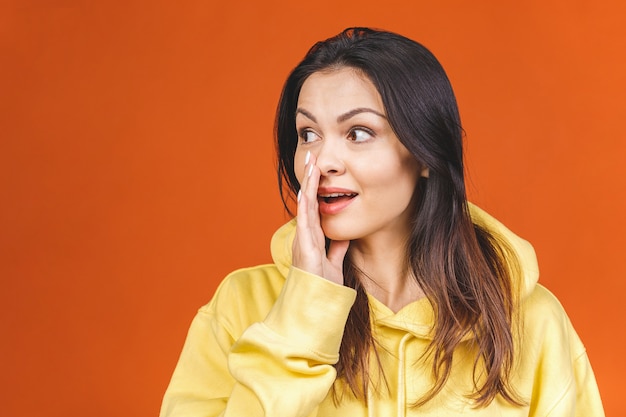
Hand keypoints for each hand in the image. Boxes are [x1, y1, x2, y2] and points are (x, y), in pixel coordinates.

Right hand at [292, 152, 349, 284]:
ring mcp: (303, 241)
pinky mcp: (305, 248)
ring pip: (305, 207)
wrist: (315, 305)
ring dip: (308, 186)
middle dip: (310, 180)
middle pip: (308, 202)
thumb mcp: (334, 261)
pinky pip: (305, 223)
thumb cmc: (322, 286)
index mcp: (312, 237)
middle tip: (312, 157)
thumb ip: (337, 247)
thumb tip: (343, 234)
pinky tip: (307, 191)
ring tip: (310, 165)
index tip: (319, 170)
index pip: (314, 207)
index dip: (317, 188)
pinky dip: (306, 206)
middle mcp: (305, 236)